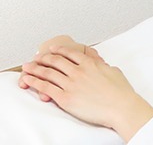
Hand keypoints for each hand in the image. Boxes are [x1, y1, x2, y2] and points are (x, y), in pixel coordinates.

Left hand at [20, 45, 152, 140]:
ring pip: (48, 73)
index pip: (70, 53)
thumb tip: (99, 62)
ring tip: (28, 67)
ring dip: (35, 69)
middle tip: (37, 57)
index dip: (59, 50)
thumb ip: (102, 65)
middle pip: (56, 61)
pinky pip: (45, 88)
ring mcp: (71, 84)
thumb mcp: (113, 71)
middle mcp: (79, 71)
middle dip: (44, 58)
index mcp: (90, 64)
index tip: (52, 49)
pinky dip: (35, 83)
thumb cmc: (121, 92)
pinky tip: (29, 80)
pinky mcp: (66, 98)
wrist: (121, 107)